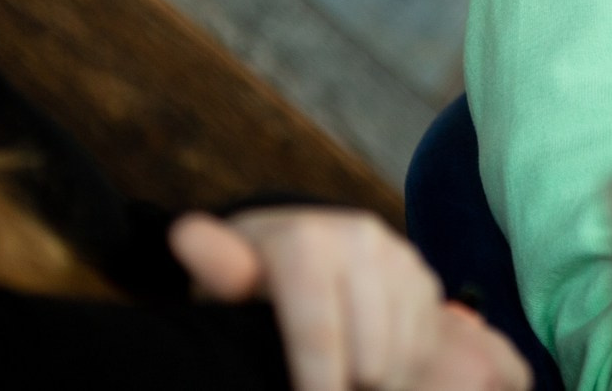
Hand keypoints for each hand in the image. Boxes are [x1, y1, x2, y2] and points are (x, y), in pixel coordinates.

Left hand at [170, 208, 525, 390]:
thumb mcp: (227, 279)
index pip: (315, 308)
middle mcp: (357, 236)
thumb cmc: (253, 279)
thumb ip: (217, 266)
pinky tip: (371, 375)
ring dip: (380, 379)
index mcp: (302, 237)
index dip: (315, 361)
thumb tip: (187, 235)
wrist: (302, 250)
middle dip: (353, 380)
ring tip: (351, 389)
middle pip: (368, 336)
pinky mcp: (421, 274)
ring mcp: (396, 254)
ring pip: (401, 342)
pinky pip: (424, 336)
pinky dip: (403, 366)